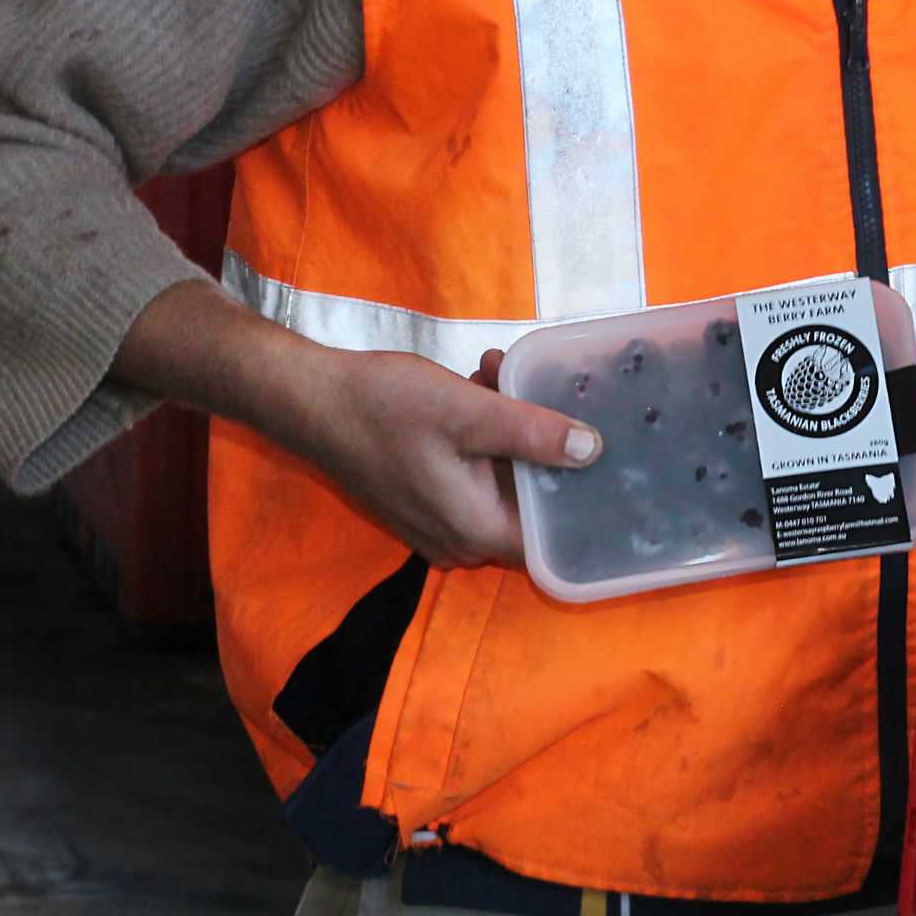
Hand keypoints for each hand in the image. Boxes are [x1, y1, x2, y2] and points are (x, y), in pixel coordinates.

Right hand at [115, 285, 600, 568]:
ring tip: (501, 375)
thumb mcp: (469, 410)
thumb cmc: (383, 406)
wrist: (306, 398)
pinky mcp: (420, 498)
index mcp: (473, 531)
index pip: (551, 539)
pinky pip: (471, 474)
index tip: (609, 457)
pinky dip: (482, 435)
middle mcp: (457, 540)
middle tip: (546, 392)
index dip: (582, 501)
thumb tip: (592, 450)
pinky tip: (479, 384)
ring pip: (499, 482)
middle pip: (527, 505)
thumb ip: (533, 433)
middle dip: (543, 448)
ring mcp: (435, 522)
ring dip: (510, 431)